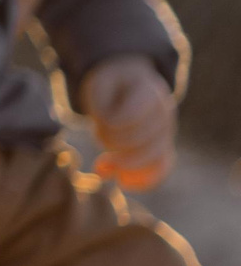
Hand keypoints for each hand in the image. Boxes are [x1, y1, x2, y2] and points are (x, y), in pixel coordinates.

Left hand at [81, 54, 175, 191]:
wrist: (129, 83)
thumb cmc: (109, 86)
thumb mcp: (98, 89)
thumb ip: (101, 115)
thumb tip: (105, 151)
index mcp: (149, 90)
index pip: (135, 114)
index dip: (114, 122)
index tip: (101, 120)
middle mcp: (165, 112)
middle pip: (146, 138)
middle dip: (116, 144)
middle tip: (98, 138)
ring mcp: (167, 131)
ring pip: (155, 157)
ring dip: (126, 165)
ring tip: (102, 166)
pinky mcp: (163, 147)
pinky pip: (161, 168)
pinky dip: (145, 180)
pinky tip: (122, 183)